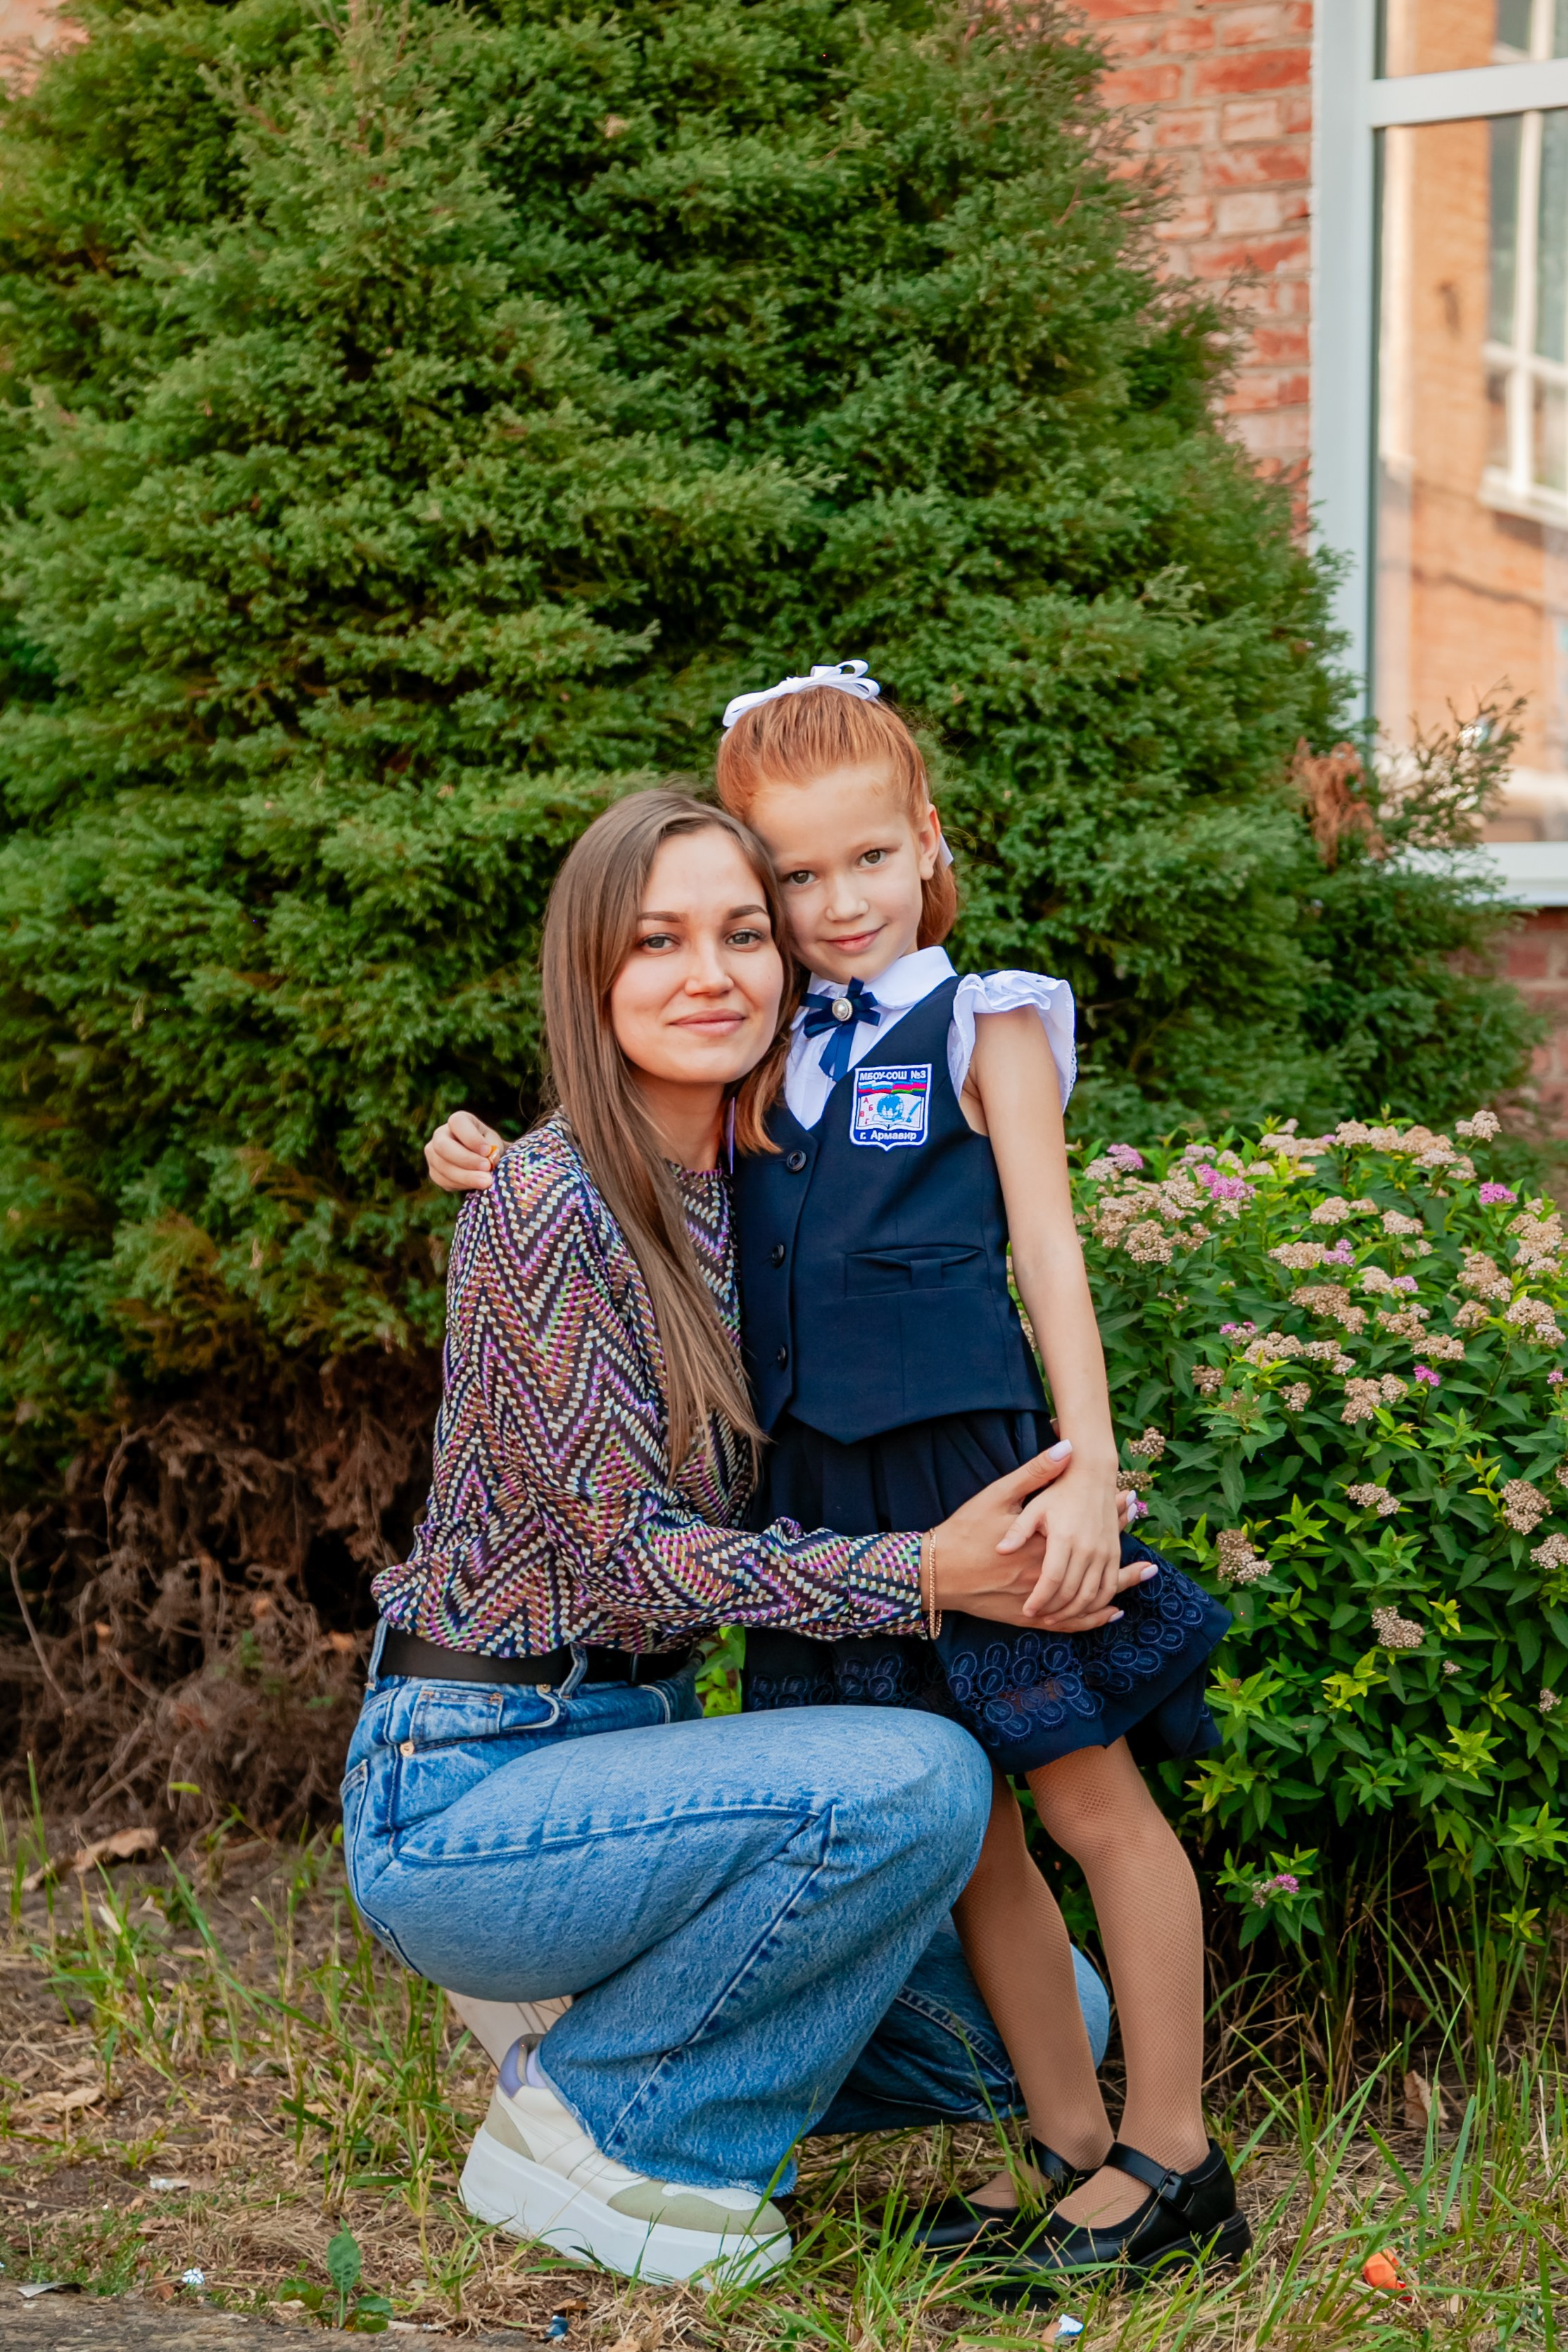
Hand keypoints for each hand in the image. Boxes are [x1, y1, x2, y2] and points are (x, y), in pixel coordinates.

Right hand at [426, 1109, 504, 1191]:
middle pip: (442, 1146)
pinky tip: (475, 1185)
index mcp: (457, 1121)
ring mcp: (433, 1154)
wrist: (483, 1161)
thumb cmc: (489, 1147)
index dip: (471, 1138)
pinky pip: (444, 1181)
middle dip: (466, 1159)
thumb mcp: (494, 1143)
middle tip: (487, 1168)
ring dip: (466, 1176)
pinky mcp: (434, 1173)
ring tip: (486, 1181)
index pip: (457, 1123)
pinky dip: (462, 1184)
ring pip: (443, 1167)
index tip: (488, 1151)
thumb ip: (493, 1149)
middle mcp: (440, 1134)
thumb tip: (489, 1161)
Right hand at [930, 1443, 1146, 1630]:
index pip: (1087, 1528)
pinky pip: (1070, 1624)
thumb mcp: (997, 1495)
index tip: (1128, 1501)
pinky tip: (1112, 1612)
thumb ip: (1034, 1474)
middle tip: (1142, 1531)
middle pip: (1096, 1563)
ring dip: (1119, 1584)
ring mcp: (1040, 1600)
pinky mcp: (1029, 1616)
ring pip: (1090, 1596)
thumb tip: (1065, 1448)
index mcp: (1044, 1543)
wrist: (936, 1572)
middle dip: (1120, 1546)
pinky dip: (1094, 1618)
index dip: (1109, 1515)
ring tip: (1144, 1574)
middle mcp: (1047, 1574)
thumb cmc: (964, 1530)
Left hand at [998, 1453, 1136, 1624]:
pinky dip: (1097, 1603)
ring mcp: (1104, 1552)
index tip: (1027, 1610)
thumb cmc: (1058, 1492)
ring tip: (1056, 1617)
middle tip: (1038, 1617)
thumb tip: (1001, 1550)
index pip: (1051, 1580)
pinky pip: (1109, 1587)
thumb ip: (1018, 1530)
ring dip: (1074, 1611)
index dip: (1039, 1599)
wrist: (1092, 1476)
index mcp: (1064, 1538)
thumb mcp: (1034, 1507)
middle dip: (1054, 1610)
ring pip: (1092, 1595)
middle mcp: (1088, 1548)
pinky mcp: (1114, 1553)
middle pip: (1071, 1593)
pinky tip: (1081, 1608)